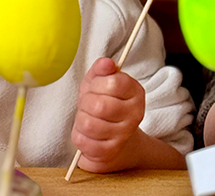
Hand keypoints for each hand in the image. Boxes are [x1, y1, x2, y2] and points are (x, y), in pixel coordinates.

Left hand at [72, 57, 145, 171]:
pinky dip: (79, 135)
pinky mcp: (110, 152)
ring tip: (88, 117)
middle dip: (85, 102)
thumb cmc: (103, 102)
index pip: (113, 83)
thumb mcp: (100, 81)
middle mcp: (135, 115)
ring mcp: (124, 136)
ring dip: (81, 119)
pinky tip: (87, 133)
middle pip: (98, 105)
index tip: (95, 87)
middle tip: (88, 104)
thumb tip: (106, 62)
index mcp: (135, 92)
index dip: (96, 84)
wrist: (112, 136)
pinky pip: (83, 141)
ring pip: (88, 124)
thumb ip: (101, 69)